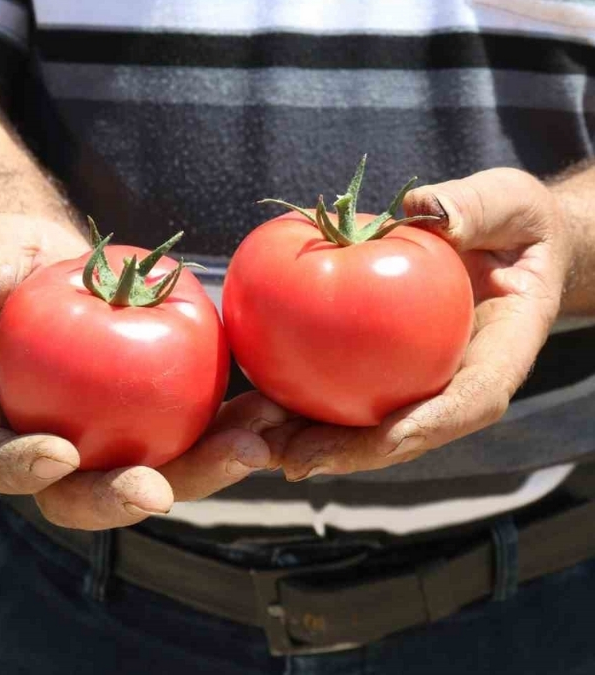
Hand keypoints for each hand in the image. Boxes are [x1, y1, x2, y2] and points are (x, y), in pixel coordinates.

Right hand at [0, 213, 289, 529]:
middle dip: (120, 499)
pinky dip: (237, 428)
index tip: (59, 453)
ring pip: (156, 477)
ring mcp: (110, 447)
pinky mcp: (162, 427)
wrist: (60, 266)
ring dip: (204, 470)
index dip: (20, 470)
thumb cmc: (13, 260)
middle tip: (156, 489)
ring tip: (253, 444)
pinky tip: (276, 409)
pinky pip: (198, 437)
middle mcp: (50, 453)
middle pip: (80, 495)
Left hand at [278, 168, 574, 479]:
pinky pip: (335, 392)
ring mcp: (414, 381)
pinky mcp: (378, 371)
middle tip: (294, 460)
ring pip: (361, 426)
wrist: (498, 237)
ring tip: (254, 449)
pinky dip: (294, 405)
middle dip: (349, 452)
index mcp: (500, 350)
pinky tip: (248, 412)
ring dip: (307, 442)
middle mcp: (455, 380)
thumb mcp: (506, 202)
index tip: (390, 436)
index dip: (431, 423)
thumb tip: (429, 212)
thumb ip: (475, 208)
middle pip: (404, 432)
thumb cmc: (508, 219)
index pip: (473, 399)